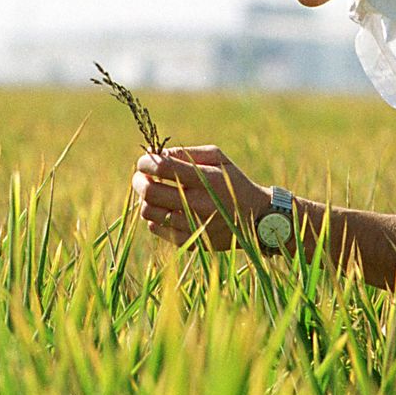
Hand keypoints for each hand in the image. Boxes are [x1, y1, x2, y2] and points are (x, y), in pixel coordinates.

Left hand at [130, 145, 269, 248]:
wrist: (256, 219)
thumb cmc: (233, 182)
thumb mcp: (218, 158)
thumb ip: (186, 152)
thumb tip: (154, 153)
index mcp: (205, 180)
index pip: (162, 168)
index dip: (146, 162)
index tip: (144, 161)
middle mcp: (198, 204)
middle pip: (150, 191)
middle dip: (139, 180)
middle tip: (141, 177)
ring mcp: (192, 225)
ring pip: (148, 212)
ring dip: (145, 199)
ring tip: (153, 193)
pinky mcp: (189, 241)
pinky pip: (156, 228)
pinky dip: (155, 216)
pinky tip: (166, 209)